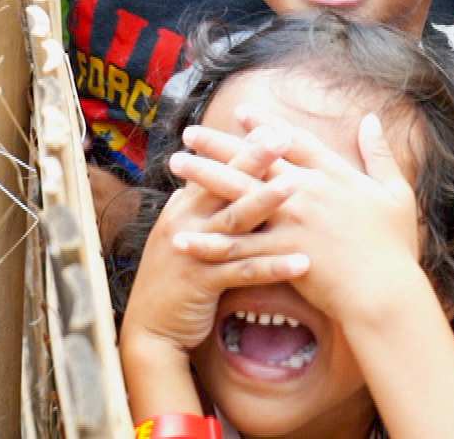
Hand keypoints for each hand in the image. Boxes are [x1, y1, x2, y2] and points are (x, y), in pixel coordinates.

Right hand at [119, 127, 307, 358]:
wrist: (150, 329)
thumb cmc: (177, 279)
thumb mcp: (187, 235)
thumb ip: (206, 208)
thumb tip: (228, 179)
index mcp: (185, 206)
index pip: (217, 168)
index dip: (244, 147)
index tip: (273, 125)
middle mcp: (186, 221)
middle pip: (224, 184)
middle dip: (255, 159)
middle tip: (282, 135)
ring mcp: (192, 250)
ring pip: (234, 222)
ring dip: (266, 202)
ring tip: (298, 186)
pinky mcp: (201, 282)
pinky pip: (243, 272)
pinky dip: (273, 267)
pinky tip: (303, 263)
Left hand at [195, 105, 425, 325]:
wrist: (385, 293)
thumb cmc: (394, 247)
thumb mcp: (395, 193)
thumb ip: (379, 154)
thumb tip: (372, 119)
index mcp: (333, 175)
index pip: (293, 142)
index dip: (266, 125)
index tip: (241, 113)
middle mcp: (307, 191)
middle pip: (255, 160)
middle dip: (220, 144)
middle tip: (189, 133)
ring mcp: (292, 222)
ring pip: (239, 194)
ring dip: (204, 178)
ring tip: (176, 165)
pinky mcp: (281, 253)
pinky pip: (237, 247)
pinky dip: (209, 241)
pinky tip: (182, 234)